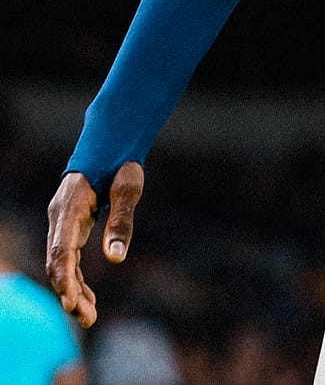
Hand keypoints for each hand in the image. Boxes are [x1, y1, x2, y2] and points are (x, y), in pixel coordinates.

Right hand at [46, 161, 144, 327]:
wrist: (112, 143)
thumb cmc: (121, 162)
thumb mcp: (127, 188)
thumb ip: (121, 221)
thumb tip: (115, 259)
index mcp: (69, 208)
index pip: (61, 250)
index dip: (64, 279)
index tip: (70, 304)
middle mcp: (60, 218)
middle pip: (58, 263)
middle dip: (69, 292)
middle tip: (88, 319)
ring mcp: (63, 223)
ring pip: (62, 264)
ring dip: (73, 290)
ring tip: (89, 317)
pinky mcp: (71, 227)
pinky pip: (69, 258)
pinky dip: (77, 278)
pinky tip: (88, 297)